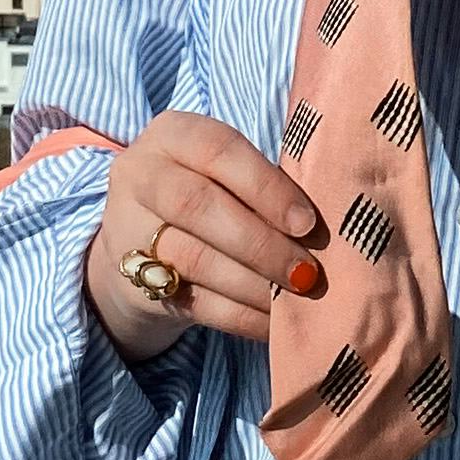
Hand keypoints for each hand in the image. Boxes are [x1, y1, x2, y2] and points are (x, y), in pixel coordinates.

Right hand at [86, 114, 325, 359]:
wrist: (138, 240)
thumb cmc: (209, 193)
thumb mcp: (226, 171)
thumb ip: (268, 185)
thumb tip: (330, 223)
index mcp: (172, 134)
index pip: (218, 150)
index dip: (267, 187)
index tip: (309, 223)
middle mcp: (142, 174)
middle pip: (198, 205)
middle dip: (261, 243)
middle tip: (308, 271)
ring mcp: (130, 229)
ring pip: (193, 259)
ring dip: (254, 284)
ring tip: (296, 299)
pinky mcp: (131, 282)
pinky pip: (193, 303)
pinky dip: (241, 316)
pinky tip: (273, 324)